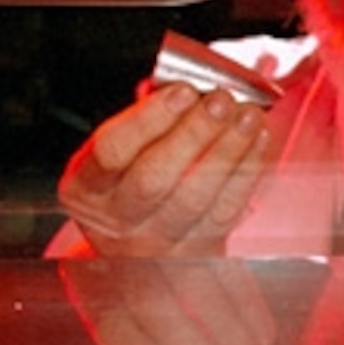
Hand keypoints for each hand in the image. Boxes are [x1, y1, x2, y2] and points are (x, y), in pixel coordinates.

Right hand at [56, 85, 276, 344]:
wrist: (137, 253)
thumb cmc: (127, 186)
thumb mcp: (115, 158)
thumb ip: (142, 122)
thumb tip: (186, 89)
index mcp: (87, 189)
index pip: (113, 151)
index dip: (150, 120)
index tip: (182, 91)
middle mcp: (116, 222)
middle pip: (155, 177)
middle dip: (193, 133)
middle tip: (220, 100)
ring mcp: (156, 245)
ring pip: (195, 197)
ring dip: (227, 150)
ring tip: (247, 115)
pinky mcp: (196, 255)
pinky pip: (225, 212)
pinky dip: (245, 174)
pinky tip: (256, 142)